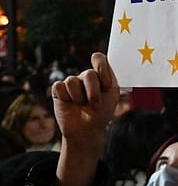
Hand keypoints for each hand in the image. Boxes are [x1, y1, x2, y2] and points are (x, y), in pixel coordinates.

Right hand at [51, 52, 119, 185]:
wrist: (87, 130)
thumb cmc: (102, 113)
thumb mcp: (111, 94)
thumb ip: (108, 75)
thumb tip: (97, 55)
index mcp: (101, 76)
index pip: (99, 59)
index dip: (101, 65)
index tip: (102, 74)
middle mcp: (86, 77)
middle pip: (88, 73)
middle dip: (93, 92)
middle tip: (95, 105)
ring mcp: (72, 83)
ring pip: (72, 80)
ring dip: (79, 97)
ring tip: (81, 105)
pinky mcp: (58, 90)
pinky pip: (59, 86)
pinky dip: (66, 98)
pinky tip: (69, 104)